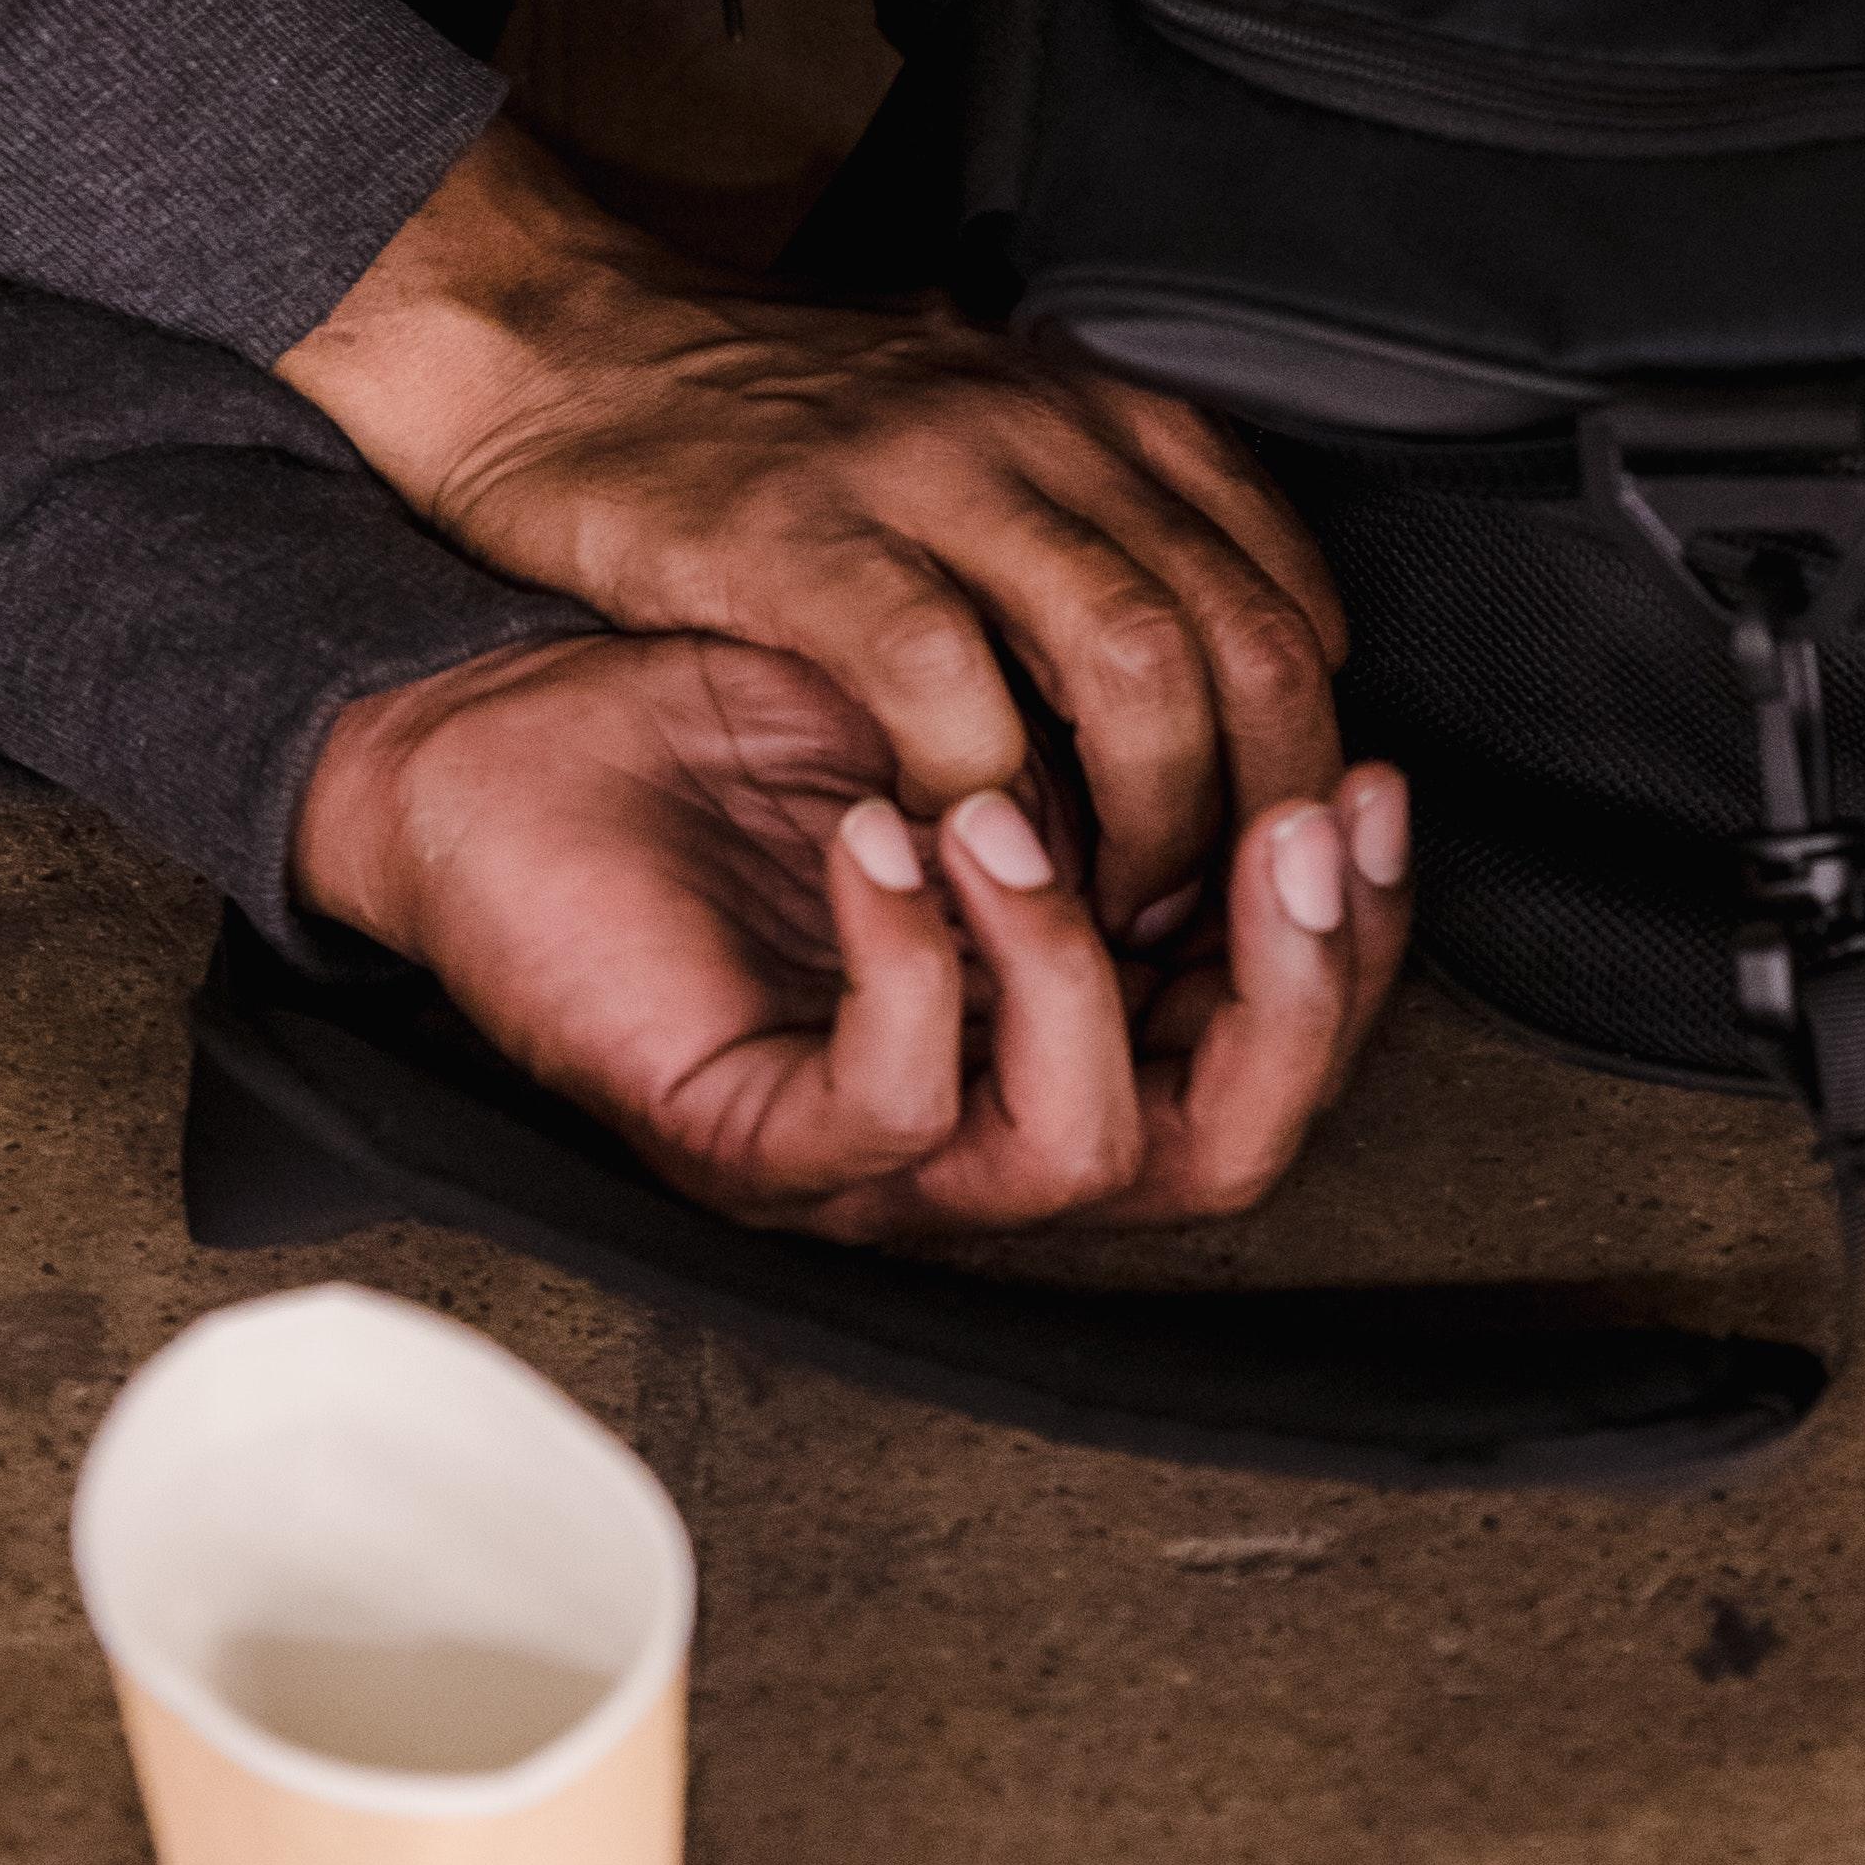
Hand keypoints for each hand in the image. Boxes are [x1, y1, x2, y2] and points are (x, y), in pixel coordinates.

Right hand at [279, 118, 1346, 930]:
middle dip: (1256, 813)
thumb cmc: (767, 426)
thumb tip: (1225, 687)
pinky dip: (979, 803)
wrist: (563, 352)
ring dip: (1145, 825)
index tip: (1262, 864)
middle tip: (1209, 923)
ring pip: (1135, 665)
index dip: (1303, 757)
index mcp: (1097, 416)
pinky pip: (950, 691)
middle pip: (1244, 640)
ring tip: (1102, 918)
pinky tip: (960, 867)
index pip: (1286, 595)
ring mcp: (933, 478)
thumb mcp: (973, 440)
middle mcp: (1045, 430)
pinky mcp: (810, 542)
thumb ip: (1096, 533)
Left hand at [294, 626, 1413, 1240]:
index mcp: (1068, 1024)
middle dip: (1295, 990)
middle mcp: (993, 1113)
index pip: (1278, 1049)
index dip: (1357, 936)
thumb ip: (1137, 751)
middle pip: (1231, 1148)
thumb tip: (1310, 713)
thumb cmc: (727, 720)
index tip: (1362, 780)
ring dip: (1078, 961)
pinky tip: (885, 829)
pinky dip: (916, 961)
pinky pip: (893, 1107)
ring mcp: (871, 1152)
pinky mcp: (745, 1140)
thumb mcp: (989, 715)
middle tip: (1286, 831)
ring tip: (1013, 803)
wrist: (502, 731)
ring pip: (1084, 1151)